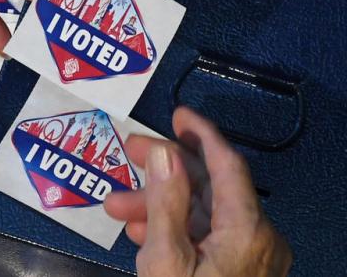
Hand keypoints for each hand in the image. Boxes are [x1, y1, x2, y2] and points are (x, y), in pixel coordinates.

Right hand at [104, 107, 292, 275]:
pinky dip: (175, 227)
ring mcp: (252, 256)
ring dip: (160, 204)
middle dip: (165, 170)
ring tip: (118, 205)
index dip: (201, 134)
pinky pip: (207, 236)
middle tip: (132, 150)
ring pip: (203, 213)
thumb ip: (165, 204)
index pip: (227, 164)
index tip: (179, 114)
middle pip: (210, 186)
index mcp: (247, 229)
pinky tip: (142, 229)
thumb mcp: (166, 259)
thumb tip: (164, 154)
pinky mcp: (241, 270)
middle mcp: (259, 238)